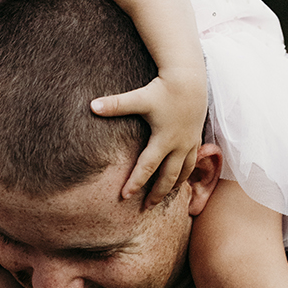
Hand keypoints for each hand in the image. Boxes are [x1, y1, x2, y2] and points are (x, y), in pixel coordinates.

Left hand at [91, 68, 205, 204]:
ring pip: (183, 172)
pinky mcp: (196, 138)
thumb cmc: (162, 88)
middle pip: (168, 177)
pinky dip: (185, 174)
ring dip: (173, 187)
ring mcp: (190, 143)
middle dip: (157, 194)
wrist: (190, 79)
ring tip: (163, 198)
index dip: (136, 182)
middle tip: (145, 208)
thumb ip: (115, 104)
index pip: (147, 167)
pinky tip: (179, 180)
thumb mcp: (138, 97)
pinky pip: (192, 162)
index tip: (124, 196)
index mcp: (163, 139)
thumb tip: (91, 106)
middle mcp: (179, 144)